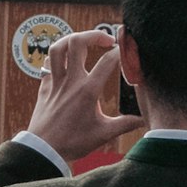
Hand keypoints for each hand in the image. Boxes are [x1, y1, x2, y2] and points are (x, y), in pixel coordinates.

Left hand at [26, 25, 138, 166]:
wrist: (44, 151)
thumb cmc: (73, 143)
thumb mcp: (103, 134)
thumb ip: (125, 124)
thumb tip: (143, 120)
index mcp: (88, 91)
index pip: (108, 61)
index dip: (121, 52)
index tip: (127, 52)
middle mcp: (71, 81)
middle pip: (78, 42)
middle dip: (95, 35)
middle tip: (107, 41)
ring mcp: (55, 82)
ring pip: (58, 48)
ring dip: (72, 40)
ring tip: (85, 42)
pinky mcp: (45, 87)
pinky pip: (48, 64)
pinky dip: (58, 58)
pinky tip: (67, 62)